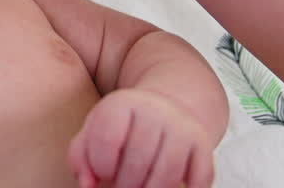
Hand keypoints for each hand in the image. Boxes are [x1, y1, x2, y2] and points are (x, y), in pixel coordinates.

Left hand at [67, 88, 216, 187]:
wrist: (166, 108)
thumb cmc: (122, 128)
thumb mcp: (94, 131)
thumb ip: (80, 157)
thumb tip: (87, 184)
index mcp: (121, 104)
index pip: (106, 141)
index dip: (101, 166)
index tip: (103, 171)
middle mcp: (154, 111)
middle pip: (136, 164)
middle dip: (124, 186)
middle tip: (122, 185)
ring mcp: (182, 127)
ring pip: (166, 176)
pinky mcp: (203, 144)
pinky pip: (198, 180)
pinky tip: (172, 187)